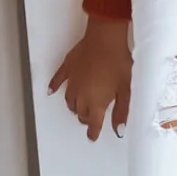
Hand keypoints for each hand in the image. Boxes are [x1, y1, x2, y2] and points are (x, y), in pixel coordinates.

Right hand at [49, 16, 131, 141]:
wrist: (106, 39)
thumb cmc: (118, 62)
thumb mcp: (126, 88)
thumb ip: (121, 111)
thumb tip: (119, 129)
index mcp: (96, 103)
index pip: (93, 124)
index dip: (93, 131)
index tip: (93, 136)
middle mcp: (81, 96)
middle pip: (80, 113)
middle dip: (86, 117)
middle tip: (91, 117)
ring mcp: (72, 82)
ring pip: (69, 101)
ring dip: (75, 106)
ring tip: (80, 106)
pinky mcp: (68, 68)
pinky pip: (57, 80)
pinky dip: (54, 86)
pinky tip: (51, 90)